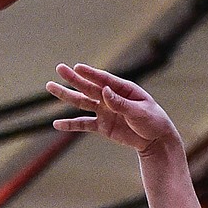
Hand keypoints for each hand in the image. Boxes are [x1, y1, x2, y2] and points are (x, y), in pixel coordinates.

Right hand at [47, 64, 180, 156]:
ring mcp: (104, 111)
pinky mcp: (102, 126)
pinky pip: (83, 124)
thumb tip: (105, 92)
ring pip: (82, 102)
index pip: (104, 80)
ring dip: (66, 95)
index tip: (77, 68)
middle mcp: (110, 97)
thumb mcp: (139, 112)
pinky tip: (56, 124)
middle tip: (59, 68)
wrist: (156, 140)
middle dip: (74, 79)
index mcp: (122, 89)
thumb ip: (121, 103)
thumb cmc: (153, 121)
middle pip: (89, 87)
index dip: (91, 74)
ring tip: (50, 87)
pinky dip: (70, 125)